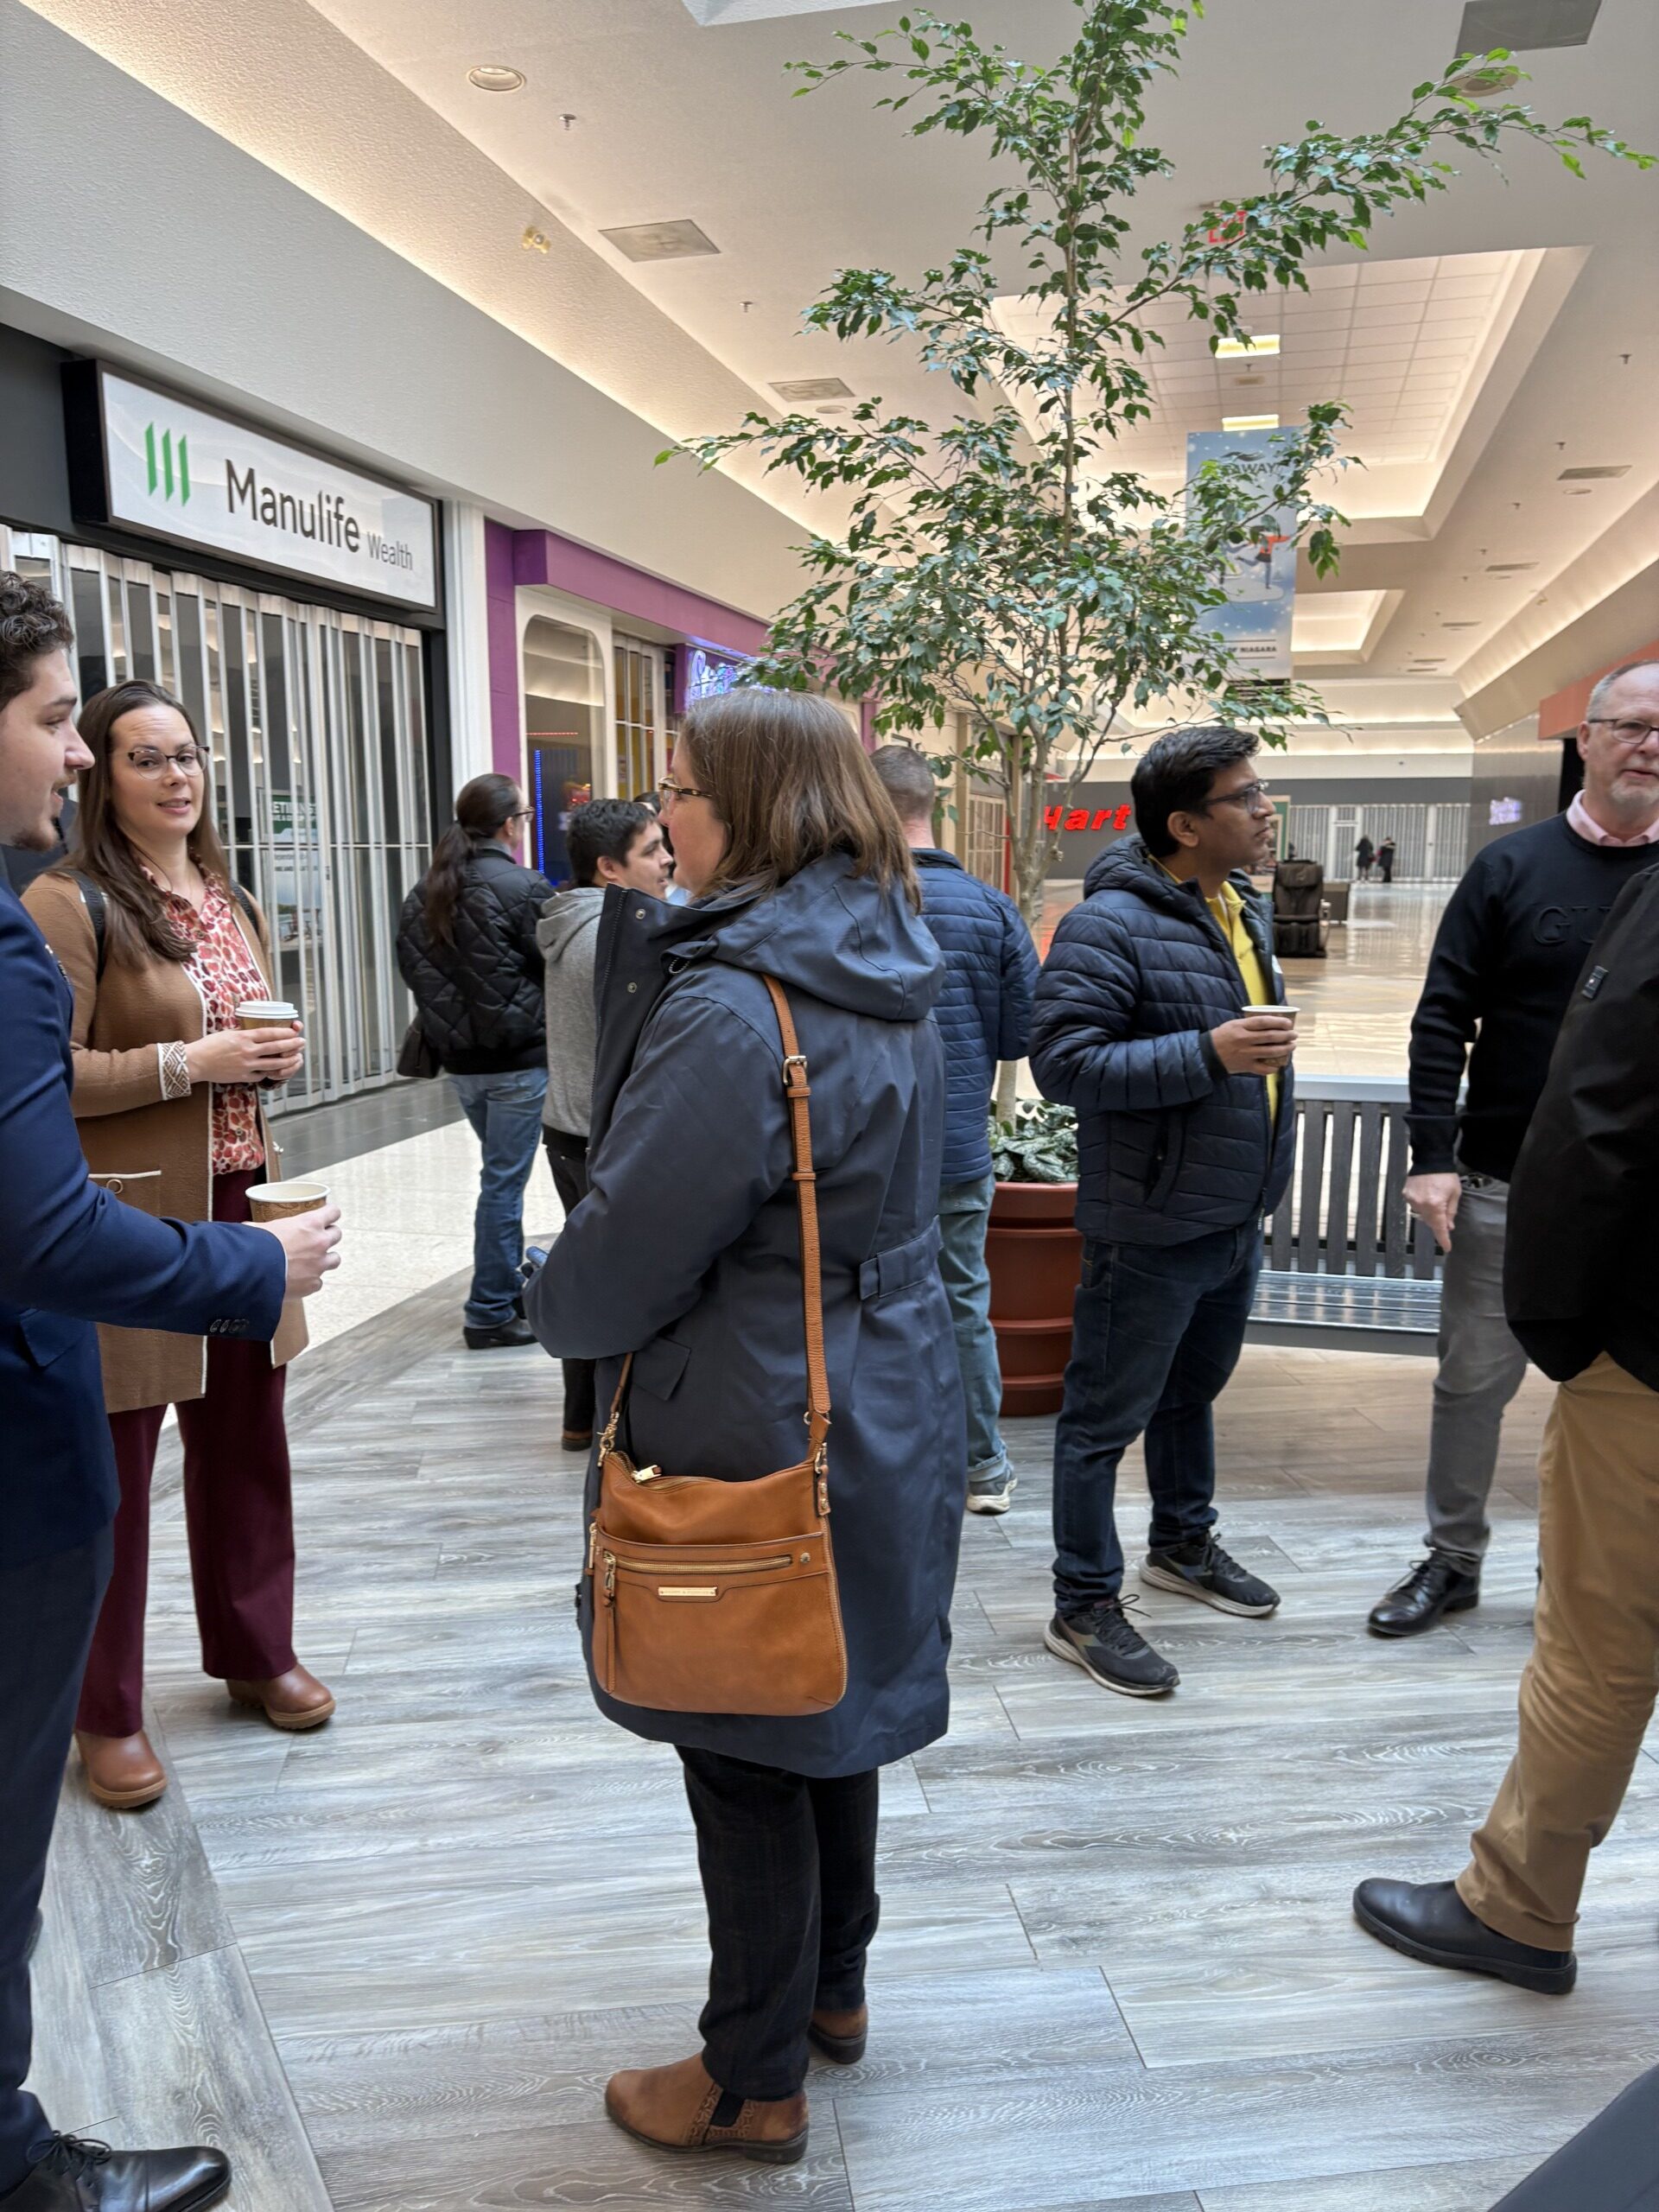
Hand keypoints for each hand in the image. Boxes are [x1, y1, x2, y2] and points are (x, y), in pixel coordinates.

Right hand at [183, 1023, 304, 1085]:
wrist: (196, 1062)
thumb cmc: (209, 1045)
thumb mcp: (227, 1033)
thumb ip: (243, 1033)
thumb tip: (256, 1030)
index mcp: (243, 1037)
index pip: (270, 1033)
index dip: (285, 1033)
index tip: (295, 1032)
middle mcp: (247, 1051)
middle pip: (276, 1048)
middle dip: (292, 1045)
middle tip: (302, 1043)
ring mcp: (246, 1065)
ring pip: (274, 1064)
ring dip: (288, 1061)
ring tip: (297, 1058)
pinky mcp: (243, 1077)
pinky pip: (261, 1075)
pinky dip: (269, 1072)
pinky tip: (274, 1070)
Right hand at [256, 1204, 341, 1296]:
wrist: (251, 1273)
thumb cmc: (254, 1246)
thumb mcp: (259, 1228)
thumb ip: (267, 1227)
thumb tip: (252, 1229)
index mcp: (309, 1223)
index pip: (333, 1212)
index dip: (329, 1214)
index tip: (326, 1216)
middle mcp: (320, 1243)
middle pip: (337, 1235)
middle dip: (327, 1236)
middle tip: (315, 1240)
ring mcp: (319, 1265)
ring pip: (335, 1259)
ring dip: (325, 1259)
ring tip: (311, 1261)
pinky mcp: (313, 1284)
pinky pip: (319, 1281)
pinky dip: (310, 1280)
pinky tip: (298, 1280)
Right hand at [1210, 1014, 1295, 1075]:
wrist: (1208, 1054)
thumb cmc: (1222, 1036)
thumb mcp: (1233, 1024)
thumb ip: (1250, 1024)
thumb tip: (1270, 1022)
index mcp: (1241, 1027)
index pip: (1265, 1022)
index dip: (1279, 1022)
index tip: (1289, 1023)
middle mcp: (1245, 1040)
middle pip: (1271, 1037)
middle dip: (1286, 1035)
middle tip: (1294, 1035)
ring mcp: (1246, 1054)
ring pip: (1271, 1052)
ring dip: (1284, 1049)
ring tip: (1292, 1046)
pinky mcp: (1246, 1066)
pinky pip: (1263, 1068)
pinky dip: (1273, 1068)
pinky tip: (1279, 1065)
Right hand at [1404, 1171, 1460, 1253]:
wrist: (1430, 1158)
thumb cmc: (1445, 1175)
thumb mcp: (1454, 1193)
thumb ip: (1451, 1211)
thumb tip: (1448, 1226)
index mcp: (1435, 1205)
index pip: (1439, 1227)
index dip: (1443, 1239)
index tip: (1447, 1248)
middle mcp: (1421, 1204)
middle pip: (1429, 1221)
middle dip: (1437, 1221)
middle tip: (1445, 1214)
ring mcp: (1411, 1200)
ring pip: (1421, 1214)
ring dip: (1429, 1212)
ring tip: (1435, 1197)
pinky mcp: (1406, 1194)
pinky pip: (1415, 1205)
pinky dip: (1422, 1203)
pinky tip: (1426, 1193)